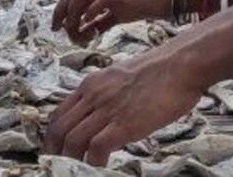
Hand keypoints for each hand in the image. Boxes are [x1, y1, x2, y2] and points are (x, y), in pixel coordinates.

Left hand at [43, 47, 206, 162]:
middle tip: (60, 164)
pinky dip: (93, 161)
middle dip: (55, 150)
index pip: (58, 114)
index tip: (56, 149)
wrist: (179, 65)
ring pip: (73, 139)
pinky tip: (100, 166)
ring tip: (77, 170)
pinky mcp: (124, 124)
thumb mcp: (119, 78)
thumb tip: (102, 115)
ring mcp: (107, 109)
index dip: (53, 136)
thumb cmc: (158, 72)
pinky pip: (97, 147)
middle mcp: (92, 96)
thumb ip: (105, 95)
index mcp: (90, 85)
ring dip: (71, 159)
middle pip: (59, 129)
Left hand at [52, 0, 173, 41]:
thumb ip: (102, 21)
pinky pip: (100, 0)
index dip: (61, 10)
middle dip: (60, 11)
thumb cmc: (144, 4)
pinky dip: (91, 13)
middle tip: (57, 30)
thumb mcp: (118, 14)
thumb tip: (88, 32)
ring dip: (74, 15)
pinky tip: (90, 27)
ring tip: (76, 33)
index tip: (58, 28)